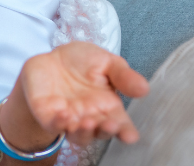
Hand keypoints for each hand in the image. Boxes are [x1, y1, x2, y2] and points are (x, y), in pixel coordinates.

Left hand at [17, 41, 148, 146]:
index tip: (130, 136)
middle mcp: (91, 118)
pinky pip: (54, 126)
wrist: (51, 58)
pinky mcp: (49, 117)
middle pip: (101, 133)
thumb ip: (123, 75)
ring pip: (79, 136)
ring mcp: (70, 120)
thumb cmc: (83, 62)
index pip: (121, 125)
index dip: (126, 132)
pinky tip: (64, 114)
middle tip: (110, 125)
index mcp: (109, 107)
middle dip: (106, 131)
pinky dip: (59, 123)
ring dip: (84, 132)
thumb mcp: (106, 62)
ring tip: (87, 122)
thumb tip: (145, 88)